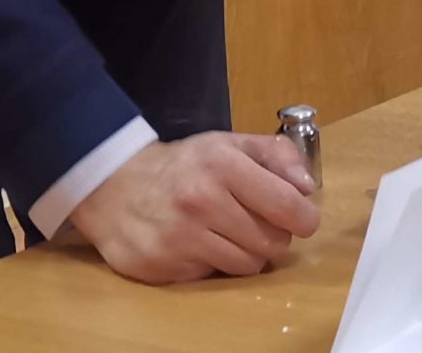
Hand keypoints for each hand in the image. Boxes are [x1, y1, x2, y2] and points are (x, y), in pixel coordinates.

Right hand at [67, 132, 319, 283]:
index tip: (301, 219)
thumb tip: (306, 187)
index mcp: (222, 165)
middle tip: (257, 223)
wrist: (114, 187)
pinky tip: (201, 245)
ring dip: (247, 254)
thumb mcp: (228, 144)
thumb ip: (276, 155)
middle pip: (272, 242)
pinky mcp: (163, 266)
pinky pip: (215, 277)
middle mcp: (200, 201)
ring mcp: (180, 237)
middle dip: (274, 235)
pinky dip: (216, 265)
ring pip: (248, 266)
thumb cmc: (184, 166)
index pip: (287, 206)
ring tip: (229, 234)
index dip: (304, 217)